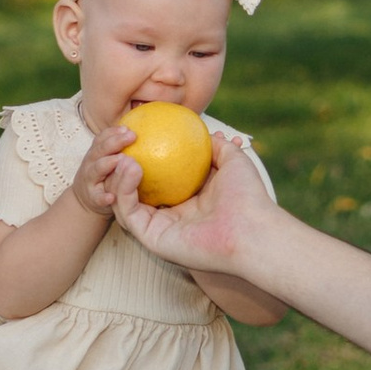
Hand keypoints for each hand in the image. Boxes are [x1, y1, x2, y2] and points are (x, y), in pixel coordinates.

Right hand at [68, 121, 139, 220]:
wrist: (87, 199)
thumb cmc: (107, 176)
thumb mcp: (112, 159)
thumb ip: (125, 147)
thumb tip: (149, 131)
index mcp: (97, 153)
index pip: (102, 138)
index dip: (113, 132)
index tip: (128, 128)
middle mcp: (91, 163)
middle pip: (100, 150)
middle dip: (114, 142)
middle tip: (132, 136)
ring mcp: (90, 180)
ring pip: (97, 169)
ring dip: (107, 163)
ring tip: (120, 159)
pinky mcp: (92, 198)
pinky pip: (97, 197)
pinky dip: (103, 197)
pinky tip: (112, 197)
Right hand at [110, 136, 279, 283]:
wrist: (253, 230)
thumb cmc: (248, 198)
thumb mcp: (233, 161)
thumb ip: (218, 147)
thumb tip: (208, 132)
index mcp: (187, 202)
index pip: (156, 179)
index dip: (143, 158)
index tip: (137, 136)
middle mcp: (171, 216)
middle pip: (134, 191)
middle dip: (119, 168)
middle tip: (121, 145)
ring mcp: (159, 228)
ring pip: (124, 201)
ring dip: (117, 176)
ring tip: (122, 154)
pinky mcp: (151, 238)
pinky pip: (129, 212)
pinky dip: (123, 189)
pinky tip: (129, 166)